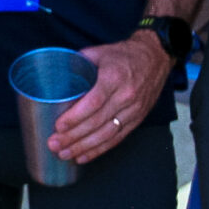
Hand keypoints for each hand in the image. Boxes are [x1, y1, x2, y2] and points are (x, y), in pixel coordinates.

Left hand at [47, 34, 173, 163]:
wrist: (155, 58)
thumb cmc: (124, 55)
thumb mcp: (100, 52)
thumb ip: (77, 63)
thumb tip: (53, 74)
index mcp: (114, 77)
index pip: (94, 102)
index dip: (76, 117)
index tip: (59, 126)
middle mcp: (126, 96)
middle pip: (98, 122)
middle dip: (74, 136)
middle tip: (54, 144)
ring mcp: (133, 110)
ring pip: (107, 134)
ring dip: (84, 147)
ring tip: (65, 154)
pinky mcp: (137, 120)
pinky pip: (117, 138)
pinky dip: (99, 149)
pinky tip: (83, 156)